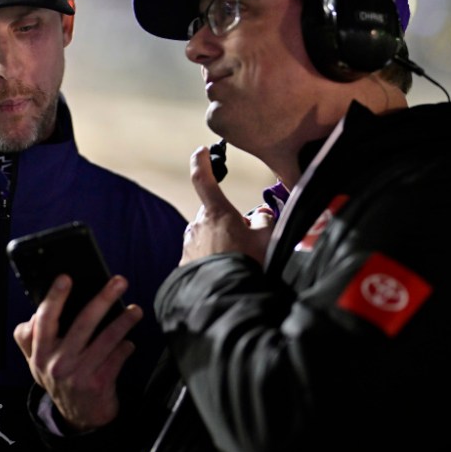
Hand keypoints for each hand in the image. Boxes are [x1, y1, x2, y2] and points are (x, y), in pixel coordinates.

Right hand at [13, 274, 141, 431]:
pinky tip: (129, 342)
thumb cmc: (59, 378)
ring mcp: (78, 374)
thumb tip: (35, 312)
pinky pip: (117, 358)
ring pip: (106, 339)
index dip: (54, 297)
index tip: (66, 277)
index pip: (44, 319)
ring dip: (124, 321)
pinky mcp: (99, 384)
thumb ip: (30, 338)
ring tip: (135, 310)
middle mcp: (56, 363)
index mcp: (39, 353)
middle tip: (119, 281)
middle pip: (82, 323)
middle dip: (103, 298)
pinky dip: (126, 347)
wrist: (78, 417)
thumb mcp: (36, 362)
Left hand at [182, 146, 274, 265]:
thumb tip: (259, 212)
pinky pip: (199, 255)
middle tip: (247, 242)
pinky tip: (224, 273)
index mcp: (216, 213)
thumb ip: (264, 218)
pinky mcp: (184, 265)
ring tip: (237, 263)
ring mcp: (188, 245)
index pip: (203, 179)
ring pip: (206, 236)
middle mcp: (197, 225)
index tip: (201, 151)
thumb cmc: (248, 264)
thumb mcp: (266, 238)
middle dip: (228, 223)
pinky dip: (211, 260)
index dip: (202, 162)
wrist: (224, 299)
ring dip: (219, 243)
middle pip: (213, 215)